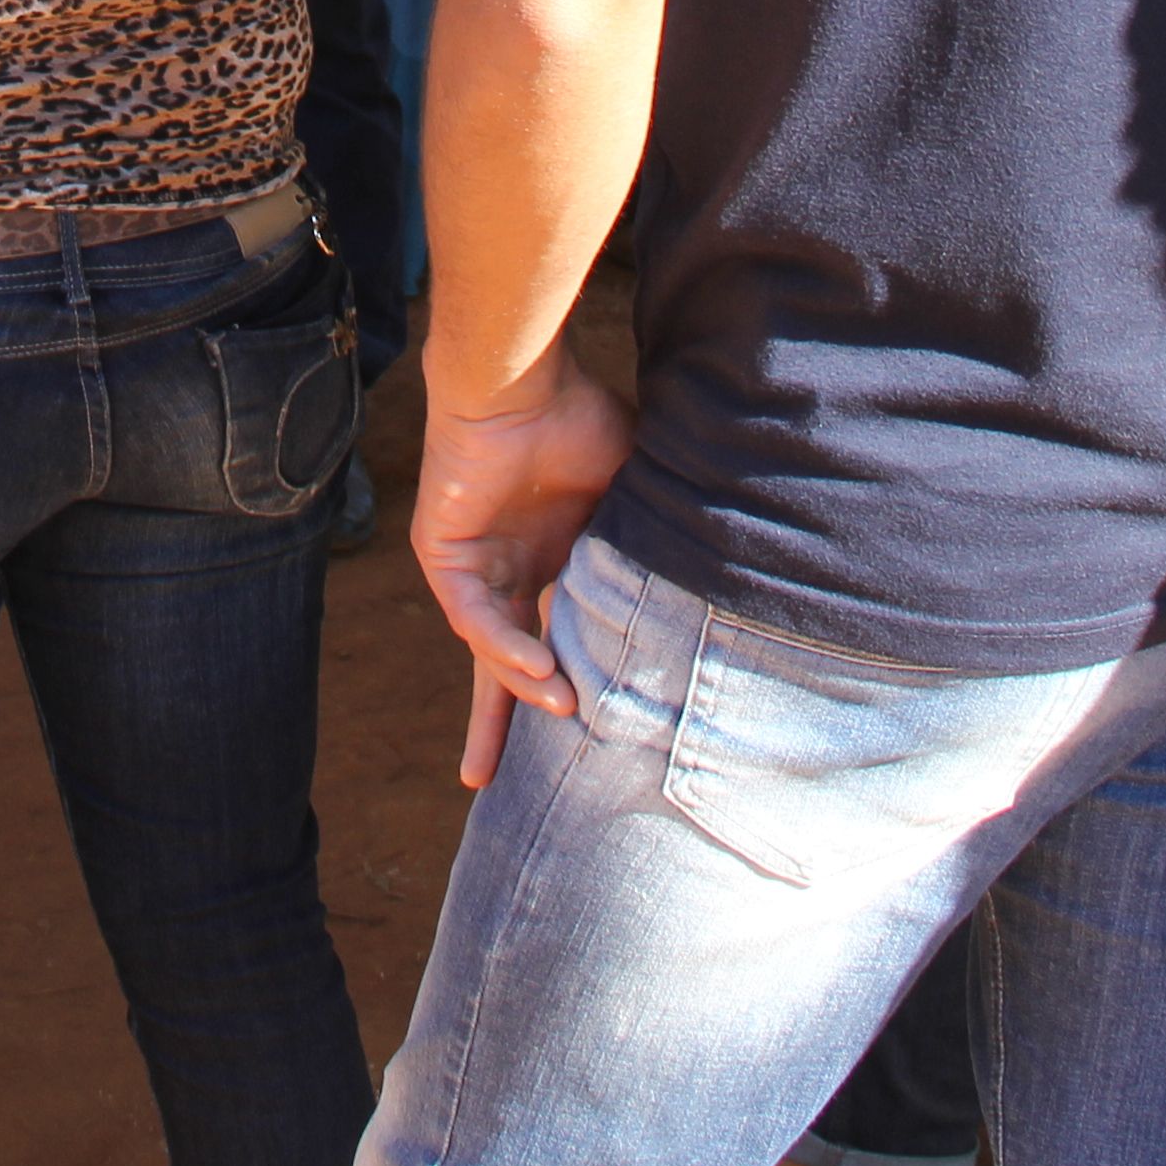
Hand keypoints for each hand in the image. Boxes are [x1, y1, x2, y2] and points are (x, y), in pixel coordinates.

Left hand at [412, 348, 637, 786]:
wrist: (528, 382)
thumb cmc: (582, 423)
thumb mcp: (634, 500)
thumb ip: (656, 548)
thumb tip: (722, 584)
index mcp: (553, 561)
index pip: (555, 640)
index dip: (565, 686)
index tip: (585, 738)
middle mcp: (510, 570)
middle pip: (502, 664)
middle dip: (497, 723)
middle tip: (488, 783)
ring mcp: (473, 565)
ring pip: (488, 649)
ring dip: (522, 682)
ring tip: (562, 705)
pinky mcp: (443, 555)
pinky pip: (472, 617)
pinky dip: (501, 645)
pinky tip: (535, 666)